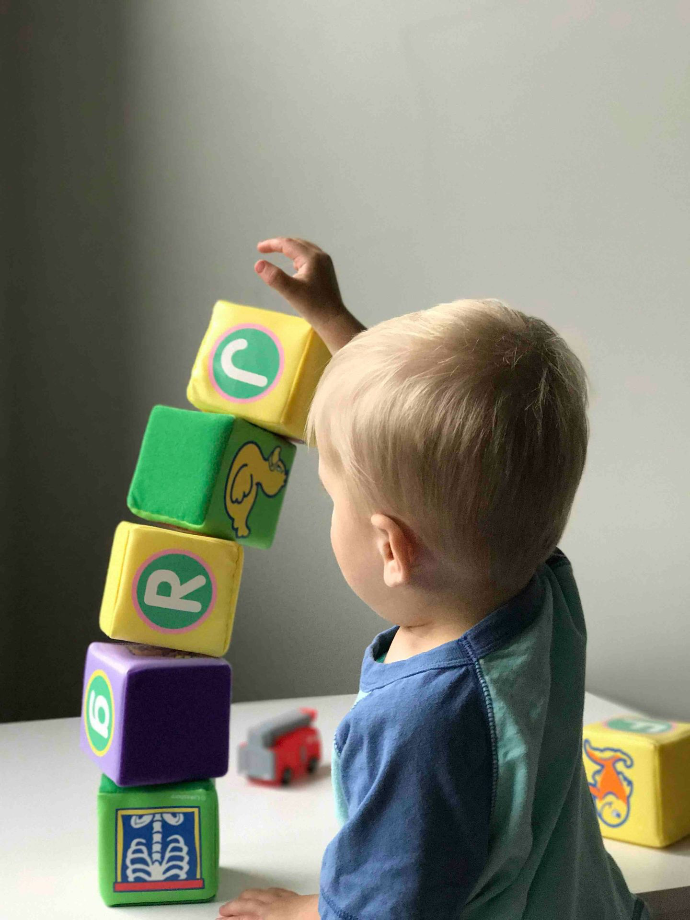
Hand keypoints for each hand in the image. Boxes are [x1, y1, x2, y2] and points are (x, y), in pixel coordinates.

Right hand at [217, 887, 319, 919]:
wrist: (319, 915)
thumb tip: (245, 917)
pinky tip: (267, 892)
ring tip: (240, 898)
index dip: (229, 918)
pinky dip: (266, 892)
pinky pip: (275, 891)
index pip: (241, 918)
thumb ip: (254, 918)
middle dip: (233, 906)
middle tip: (224, 910)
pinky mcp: (294, 896)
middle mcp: (269, 906)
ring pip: (259, 893)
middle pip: (246, 903)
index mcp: (263, 916)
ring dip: (247, 896)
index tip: (220, 919)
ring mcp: (281, 899)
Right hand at [255, 237, 364, 352]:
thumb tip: (258, 264)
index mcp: (312, 258)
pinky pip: (309, 257)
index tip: (259, 248)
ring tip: (277, 253)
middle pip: (297, 243)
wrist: (333, 320)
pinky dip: (298, 257)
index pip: (288, 244)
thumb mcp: (290, 292)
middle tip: (265, 249)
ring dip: (289, 249)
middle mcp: (321, 256)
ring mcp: (326, 263)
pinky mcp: (326, 271)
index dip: (272, 244)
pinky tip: (294, 266)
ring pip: (304, 249)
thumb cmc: (313, 307)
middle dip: (280, 244)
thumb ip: (274, 277)